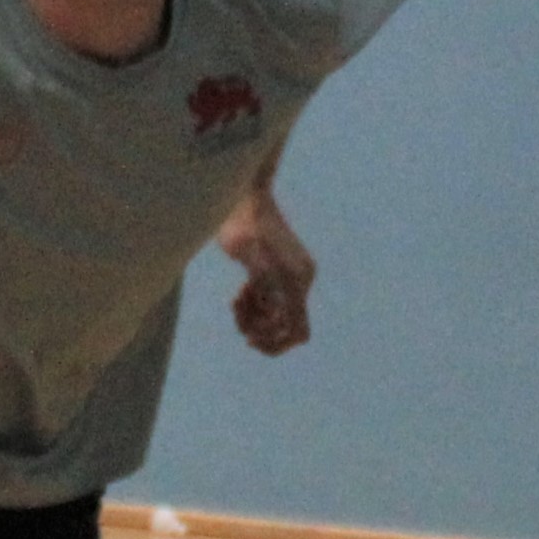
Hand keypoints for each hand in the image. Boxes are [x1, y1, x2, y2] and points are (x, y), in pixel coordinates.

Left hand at [220, 193, 316, 355]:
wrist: (246, 193)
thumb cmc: (241, 221)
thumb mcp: (244, 250)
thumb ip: (261, 279)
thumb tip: (274, 307)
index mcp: (295, 279)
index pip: (296, 331)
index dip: (275, 344)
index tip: (249, 339)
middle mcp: (302, 279)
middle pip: (285, 326)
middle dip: (259, 327)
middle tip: (236, 310)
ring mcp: (295, 274)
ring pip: (278, 315)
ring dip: (256, 316)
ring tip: (236, 301)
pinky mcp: (285, 270)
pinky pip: (275, 301)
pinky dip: (257, 304)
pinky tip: (241, 292)